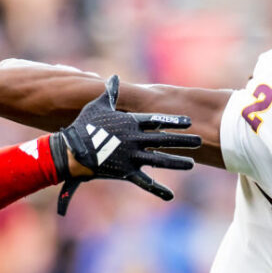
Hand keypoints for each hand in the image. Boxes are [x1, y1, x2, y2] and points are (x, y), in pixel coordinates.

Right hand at [48, 75, 201, 214]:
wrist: (72, 150)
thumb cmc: (83, 126)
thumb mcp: (97, 106)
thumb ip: (110, 93)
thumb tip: (114, 77)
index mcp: (131, 123)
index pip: (158, 121)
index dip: (174, 121)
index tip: (188, 122)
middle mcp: (136, 139)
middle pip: (164, 140)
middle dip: (183, 140)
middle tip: (199, 140)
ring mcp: (133, 157)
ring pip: (160, 160)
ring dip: (177, 162)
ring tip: (191, 163)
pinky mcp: (126, 172)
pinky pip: (145, 183)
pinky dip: (157, 190)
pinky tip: (170, 195)